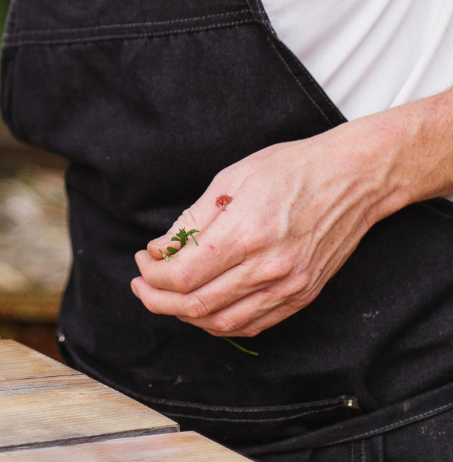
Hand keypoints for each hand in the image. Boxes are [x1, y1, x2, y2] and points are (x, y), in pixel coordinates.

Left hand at [130, 127, 391, 337]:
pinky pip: (253, 324)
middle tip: (141, 283)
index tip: (142, 259)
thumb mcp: (230, 179)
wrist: (351, 178)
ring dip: (185, 315)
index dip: (153, 274)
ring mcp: (288, 286)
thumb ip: (193, 220)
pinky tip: (202, 306)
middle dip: (158, 299)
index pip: (183, 275)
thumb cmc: (289, 169)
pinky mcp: (302, 295)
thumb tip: (160, 249)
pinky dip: (220, 322)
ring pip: (222, 322)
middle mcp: (268, 268)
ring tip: (166, 295)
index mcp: (244, 234)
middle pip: (197, 305)